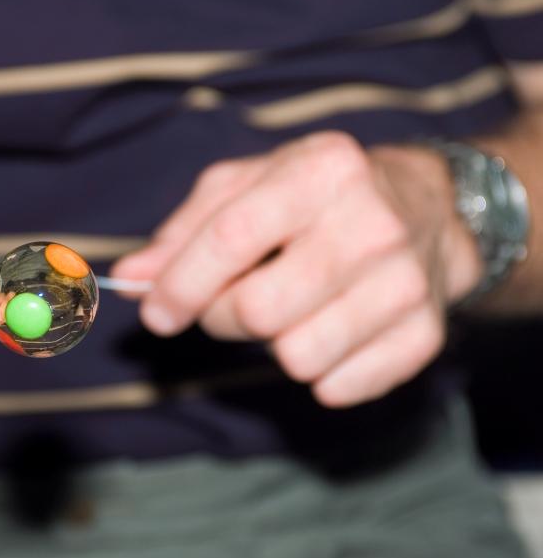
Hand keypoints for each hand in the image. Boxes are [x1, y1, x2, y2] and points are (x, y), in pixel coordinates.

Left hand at [112, 131, 483, 407]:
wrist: (426, 210)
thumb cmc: (313, 198)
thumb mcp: (246, 188)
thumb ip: (182, 232)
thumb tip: (130, 278)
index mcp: (320, 171)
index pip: (229, 239)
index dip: (179, 286)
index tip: (156, 314)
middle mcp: (371, 222)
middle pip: (256, 310)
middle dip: (223, 318)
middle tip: (232, 302)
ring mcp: (405, 282)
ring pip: (296, 357)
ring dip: (272, 346)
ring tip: (288, 310)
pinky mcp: (424, 334)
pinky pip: (338, 387)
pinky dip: (318, 373)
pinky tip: (328, 332)